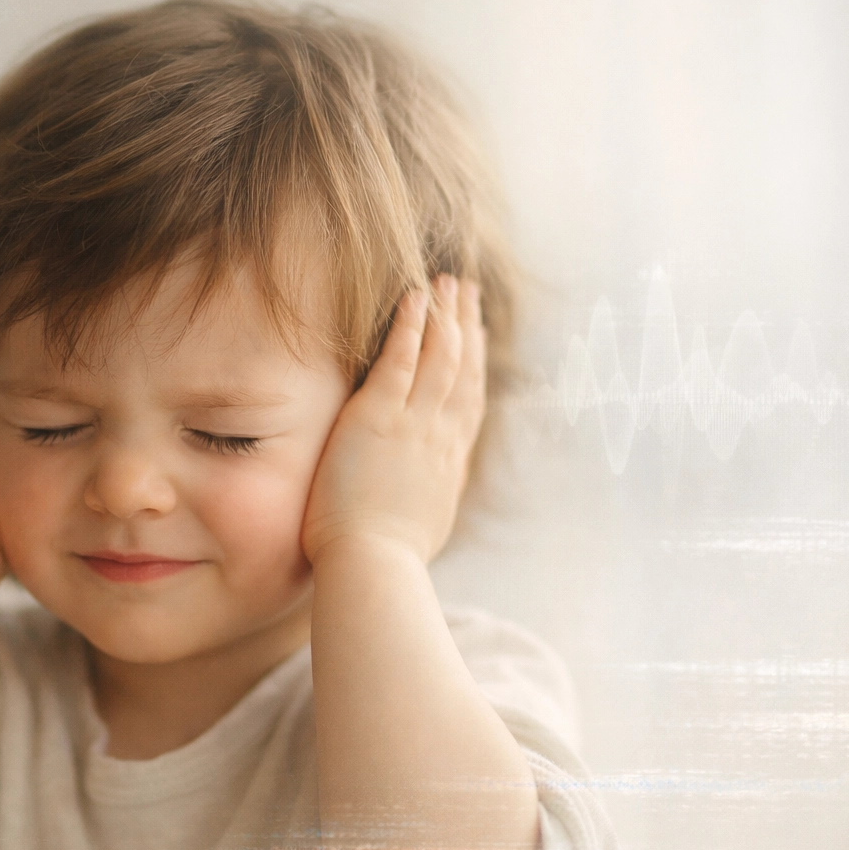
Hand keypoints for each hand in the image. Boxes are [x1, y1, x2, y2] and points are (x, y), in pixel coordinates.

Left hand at [301, 275, 485, 565]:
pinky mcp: (379, 418)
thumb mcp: (420, 530)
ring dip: (444, 316)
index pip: (466, 403)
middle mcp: (439, 438)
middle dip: (464, 327)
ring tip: (445, 282)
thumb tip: (427, 507)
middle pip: (461, 370)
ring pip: (439, 357)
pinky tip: (415, 297)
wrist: (373, 567)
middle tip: (466, 292)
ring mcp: (414, 425)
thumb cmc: (383, 563)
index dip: (473, 365)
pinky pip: (401, 360)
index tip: (476, 337)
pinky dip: (411, 326)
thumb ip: (425, 505)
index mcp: (447, 464)